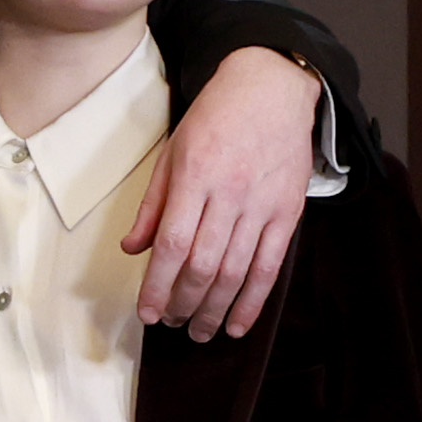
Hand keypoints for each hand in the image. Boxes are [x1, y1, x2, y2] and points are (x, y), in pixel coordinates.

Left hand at [128, 47, 324, 336]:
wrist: (272, 89)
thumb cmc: (215, 119)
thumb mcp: (171, 153)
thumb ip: (153, 205)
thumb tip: (133, 250)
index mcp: (196, 177)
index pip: (173, 244)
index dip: (158, 285)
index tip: (146, 312)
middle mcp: (232, 193)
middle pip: (204, 265)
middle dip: (184, 303)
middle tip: (170, 324)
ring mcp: (264, 205)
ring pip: (237, 271)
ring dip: (215, 310)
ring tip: (199, 332)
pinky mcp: (289, 212)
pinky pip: (271, 265)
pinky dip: (253, 300)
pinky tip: (238, 324)